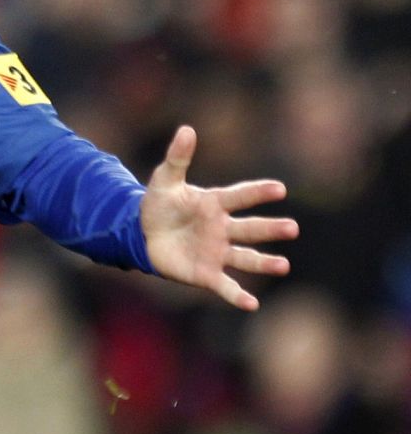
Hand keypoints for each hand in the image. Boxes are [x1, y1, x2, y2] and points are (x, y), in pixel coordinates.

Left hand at [141, 125, 298, 310]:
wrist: (141, 233)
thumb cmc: (159, 204)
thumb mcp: (165, 180)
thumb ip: (178, 157)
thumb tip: (187, 129)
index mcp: (214, 204)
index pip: (239, 196)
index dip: (257, 192)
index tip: (279, 188)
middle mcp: (222, 229)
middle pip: (250, 228)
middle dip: (270, 228)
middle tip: (292, 228)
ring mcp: (217, 252)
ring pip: (246, 258)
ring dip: (264, 263)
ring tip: (283, 266)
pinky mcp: (206, 273)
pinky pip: (225, 286)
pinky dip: (237, 295)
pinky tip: (252, 304)